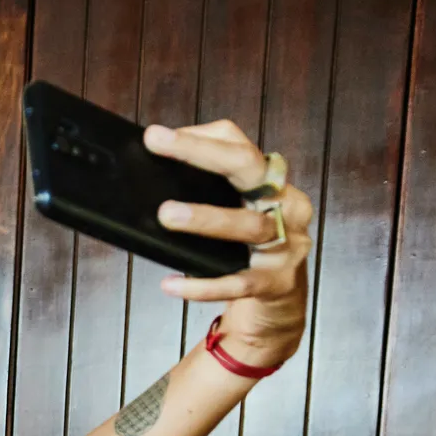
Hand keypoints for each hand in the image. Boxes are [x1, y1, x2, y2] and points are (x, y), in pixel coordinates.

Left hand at [144, 119, 314, 368]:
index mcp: (270, 182)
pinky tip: (172, 284)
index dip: (199, 138)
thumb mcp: (234, 210)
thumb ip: (204, 190)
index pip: (238, 146)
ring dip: (206, 218)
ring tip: (166, 216)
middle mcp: (286, 204)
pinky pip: (238, 282)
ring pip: (248, 225)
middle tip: (159, 147)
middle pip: (249, 167)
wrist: (282, 299)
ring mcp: (285, 243)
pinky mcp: (276, 282)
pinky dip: (204, 285)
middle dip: (203, 153)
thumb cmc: (246, 245)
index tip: (155, 136)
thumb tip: (149, 173)